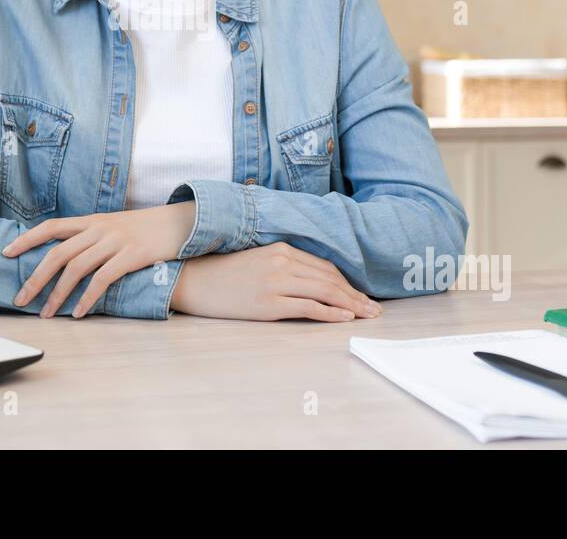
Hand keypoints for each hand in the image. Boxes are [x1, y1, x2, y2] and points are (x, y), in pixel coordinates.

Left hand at [2, 201, 195, 317]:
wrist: (178, 224)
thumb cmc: (142, 230)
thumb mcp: (112, 226)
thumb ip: (89, 237)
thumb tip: (62, 257)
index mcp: (90, 220)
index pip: (50, 227)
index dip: (26, 239)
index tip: (6, 253)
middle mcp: (98, 228)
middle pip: (57, 253)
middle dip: (35, 278)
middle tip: (20, 299)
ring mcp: (114, 241)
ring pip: (76, 268)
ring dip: (58, 294)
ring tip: (47, 313)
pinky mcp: (131, 256)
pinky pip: (102, 279)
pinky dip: (88, 298)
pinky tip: (80, 313)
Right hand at [169, 242, 381, 321]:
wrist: (193, 279)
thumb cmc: (224, 273)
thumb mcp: (258, 259)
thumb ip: (284, 264)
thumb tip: (312, 278)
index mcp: (282, 249)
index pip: (325, 267)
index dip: (348, 283)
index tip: (362, 295)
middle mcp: (283, 262)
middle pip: (330, 279)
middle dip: (356, 295)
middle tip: (374, 309)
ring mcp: (276, 282)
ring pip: (325, 292)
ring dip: (350, 305)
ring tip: (367, 315)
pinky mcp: (269, 303)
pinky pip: (308, 307)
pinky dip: (330, 313)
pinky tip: (345, 318)